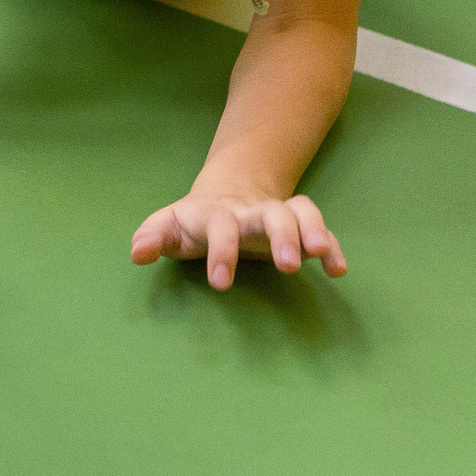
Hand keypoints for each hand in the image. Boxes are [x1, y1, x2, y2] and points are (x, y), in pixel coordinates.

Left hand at [130, 186, 345, 289]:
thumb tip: (137, 254)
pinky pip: (321, 231)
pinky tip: (338, 270)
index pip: (221, 225)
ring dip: (314, 232)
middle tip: (287, 268)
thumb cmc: (192, 221)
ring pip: (301, 214)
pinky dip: (333, 247)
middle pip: (272, 213)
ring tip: (323, 255)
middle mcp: (252, 212)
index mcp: (217, 213)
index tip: (219, 283)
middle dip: (282, 236)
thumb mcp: (167, 226)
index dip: (221, 251)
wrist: (227, 191)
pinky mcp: (299, 229)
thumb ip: (151, 237)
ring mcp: (278, 216)